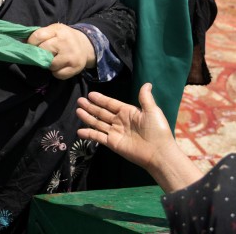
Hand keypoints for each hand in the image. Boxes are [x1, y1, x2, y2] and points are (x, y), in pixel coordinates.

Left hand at [27, 23, 95, 78]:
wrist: (86, 45)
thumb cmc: (64, 37)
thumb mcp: (54, 30)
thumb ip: (40, 35)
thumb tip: (21, 42)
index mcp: (58, 30)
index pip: (38, 36)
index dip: (32, 42)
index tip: (32, 46)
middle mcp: (65, 42)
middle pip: (43, 51)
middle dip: (41, 54)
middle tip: (44, 53)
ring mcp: (71, 56)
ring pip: (50, 65)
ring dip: (48, 64)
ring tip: (54, 59)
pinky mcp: (75, 68)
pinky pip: (58, 74)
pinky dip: (56, 72)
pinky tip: (60, 65)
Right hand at [75, 83, 199, 191]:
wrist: (159, 152)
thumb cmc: (157, 130)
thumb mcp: (152, 111)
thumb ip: (145, 97)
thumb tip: (147, 83)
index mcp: (128, 112)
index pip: (111, 103)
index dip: (101, 99)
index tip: (90, 94)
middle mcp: (119, 121)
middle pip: (102, 112)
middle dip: (91, 107)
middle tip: (79, 100)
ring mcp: (115, 133)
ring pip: (98, 123)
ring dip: (88, 117)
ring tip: (77, 110)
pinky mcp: (112, 143)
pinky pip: (98, 137)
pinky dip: (89, 134)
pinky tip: (79, 131)